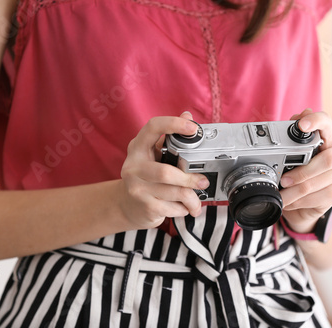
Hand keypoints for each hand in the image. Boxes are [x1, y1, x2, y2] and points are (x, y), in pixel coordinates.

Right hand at [118, 112, 208, 229]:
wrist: (127, 205)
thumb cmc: (147, 176)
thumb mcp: (155, 154)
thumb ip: (171, 137)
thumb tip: (187, 115)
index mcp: (137, 147)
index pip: (153, 128)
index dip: (174, 124)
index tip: (193, 128)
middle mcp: (133, 166)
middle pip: (166, 172)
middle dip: (190, 179)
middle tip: (203, 181)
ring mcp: (136, 187)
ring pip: (173, 192)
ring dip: (191, 198)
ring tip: (197, 201)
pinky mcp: (144, 206)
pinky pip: (171, 208)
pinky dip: (183, 209)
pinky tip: (184, 207)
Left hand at [280, 109, 331, 233]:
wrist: (309, 197)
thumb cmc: (302, 167)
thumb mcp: (294, 149)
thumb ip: (294, 132)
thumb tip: (297, 118)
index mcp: (330, 139)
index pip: (326, 123)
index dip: (315, 121)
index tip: (302, 125)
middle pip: (327, 160)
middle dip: (302, 172)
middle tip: (284, 180)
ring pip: (314, 184)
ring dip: (293, 192)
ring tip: (280, 194)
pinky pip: (313, 199)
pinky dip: (296, 202)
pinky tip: (287, 201)